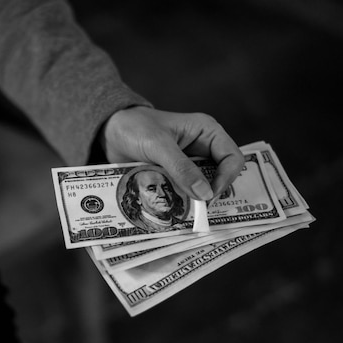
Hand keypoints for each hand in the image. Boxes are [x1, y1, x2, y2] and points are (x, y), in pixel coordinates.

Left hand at [99, 106, 244, 200]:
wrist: (110, 131)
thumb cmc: (135, 128)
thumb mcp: (158, 145)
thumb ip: (181, 168)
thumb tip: (205, 194)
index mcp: (207, 132)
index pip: (232, 158)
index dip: (226, 178)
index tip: (209, 196)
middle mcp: (203, 148)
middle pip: (221, 176)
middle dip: (211, 193)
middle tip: (198, 211)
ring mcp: (190, 164)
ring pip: (203, 187)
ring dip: (195, 200)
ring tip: (185, 214)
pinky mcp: (176, 176)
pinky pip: (185, 192)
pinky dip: (181, 202)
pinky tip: (174, 211)